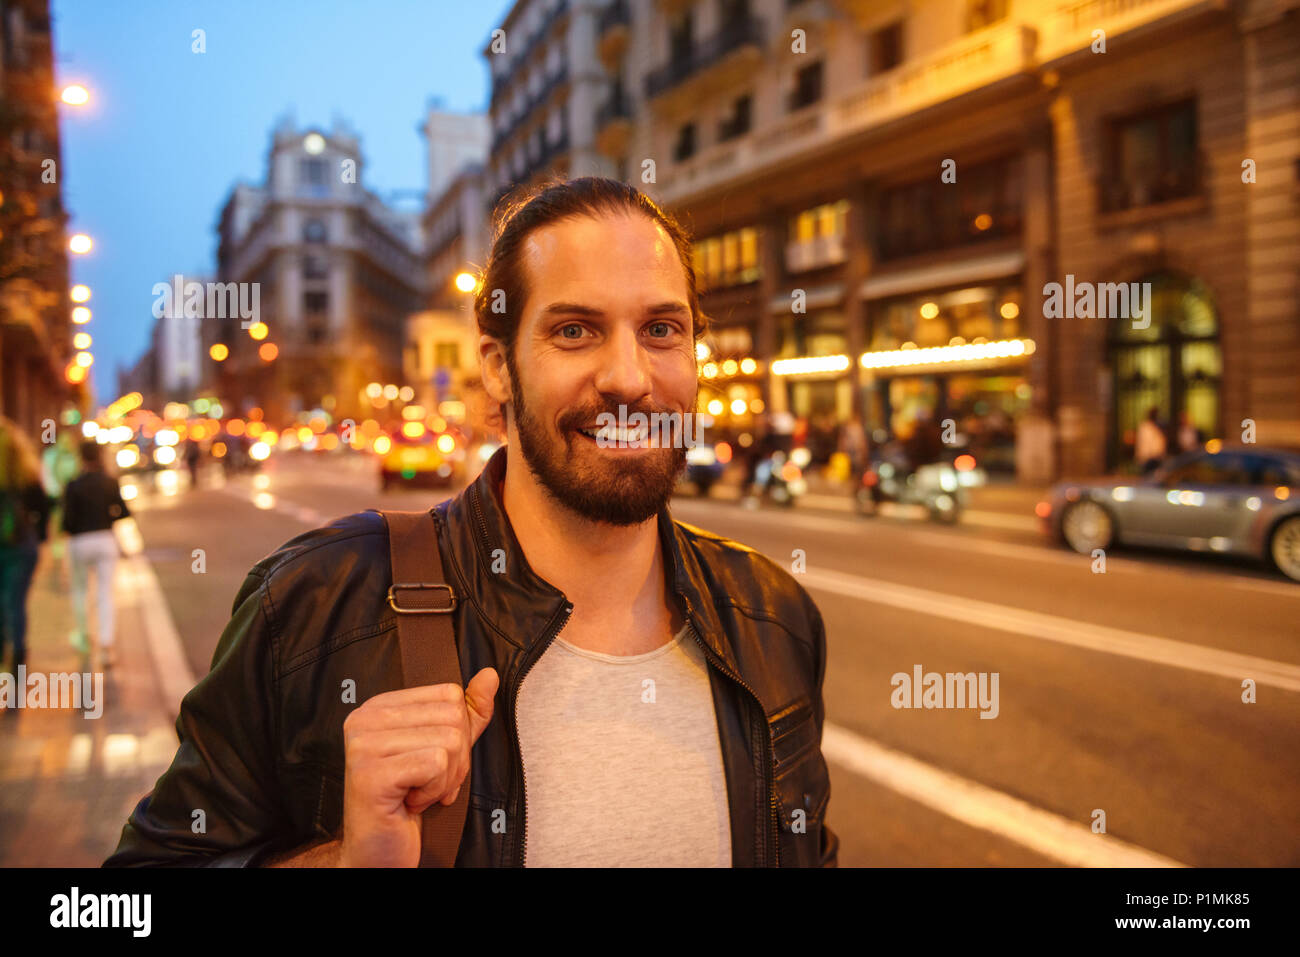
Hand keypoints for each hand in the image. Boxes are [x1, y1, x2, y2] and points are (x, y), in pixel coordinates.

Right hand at [338, 667, 498, 867]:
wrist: (379, 850)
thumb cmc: (409, 799)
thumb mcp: (447, 750)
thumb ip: (468, 712)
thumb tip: (489, 675)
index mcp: (380, 705)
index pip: (449, 694)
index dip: (457, 733)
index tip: (433, 761)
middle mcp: (365, 718)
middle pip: (452, 717)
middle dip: (455, 760)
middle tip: (428, 783)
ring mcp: (363, 744)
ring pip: (449, 742)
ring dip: (444, 779)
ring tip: (418, 792)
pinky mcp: (370, 773)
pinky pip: (436, 765)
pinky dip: (434, 791)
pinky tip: (410, 802)